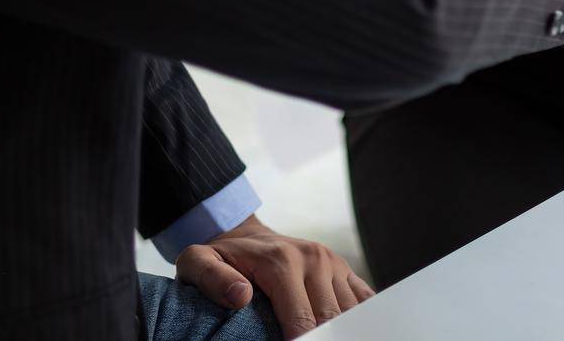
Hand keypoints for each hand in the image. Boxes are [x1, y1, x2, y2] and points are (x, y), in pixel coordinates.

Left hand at [175, 215, 374, 337]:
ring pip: (352, 311)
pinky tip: (351, 330)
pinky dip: (361, 318)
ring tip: (329, 339)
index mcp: (282, 262)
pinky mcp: (344, 269)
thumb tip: (240, 296)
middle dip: (324, 340)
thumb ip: (212, 278)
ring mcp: (333, 263)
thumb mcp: (198, 262)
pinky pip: (365, 298)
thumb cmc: (220, 256)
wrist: (242, 233)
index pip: (303, 321)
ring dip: (343, 331)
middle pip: (332, 320)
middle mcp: (314, 258)